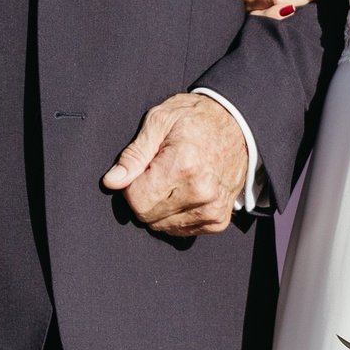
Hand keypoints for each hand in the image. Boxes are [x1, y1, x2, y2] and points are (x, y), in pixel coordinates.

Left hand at [101, 91, 249, 234]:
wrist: (238, 124)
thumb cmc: (195, 118)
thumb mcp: (159, 121)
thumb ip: (133, 155)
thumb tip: (111, 182)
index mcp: (183, 166)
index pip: (137, 200)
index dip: (132, 184)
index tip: (145, 167)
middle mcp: (201, 192)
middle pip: (148, 216)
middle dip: (146, 196)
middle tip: (160, 171)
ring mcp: (213, 209)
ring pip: (163, 226)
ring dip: (161, 208)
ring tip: (175, 179)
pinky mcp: (219, 220)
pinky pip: (183, 231)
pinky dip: (177, 215)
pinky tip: (185, 193)